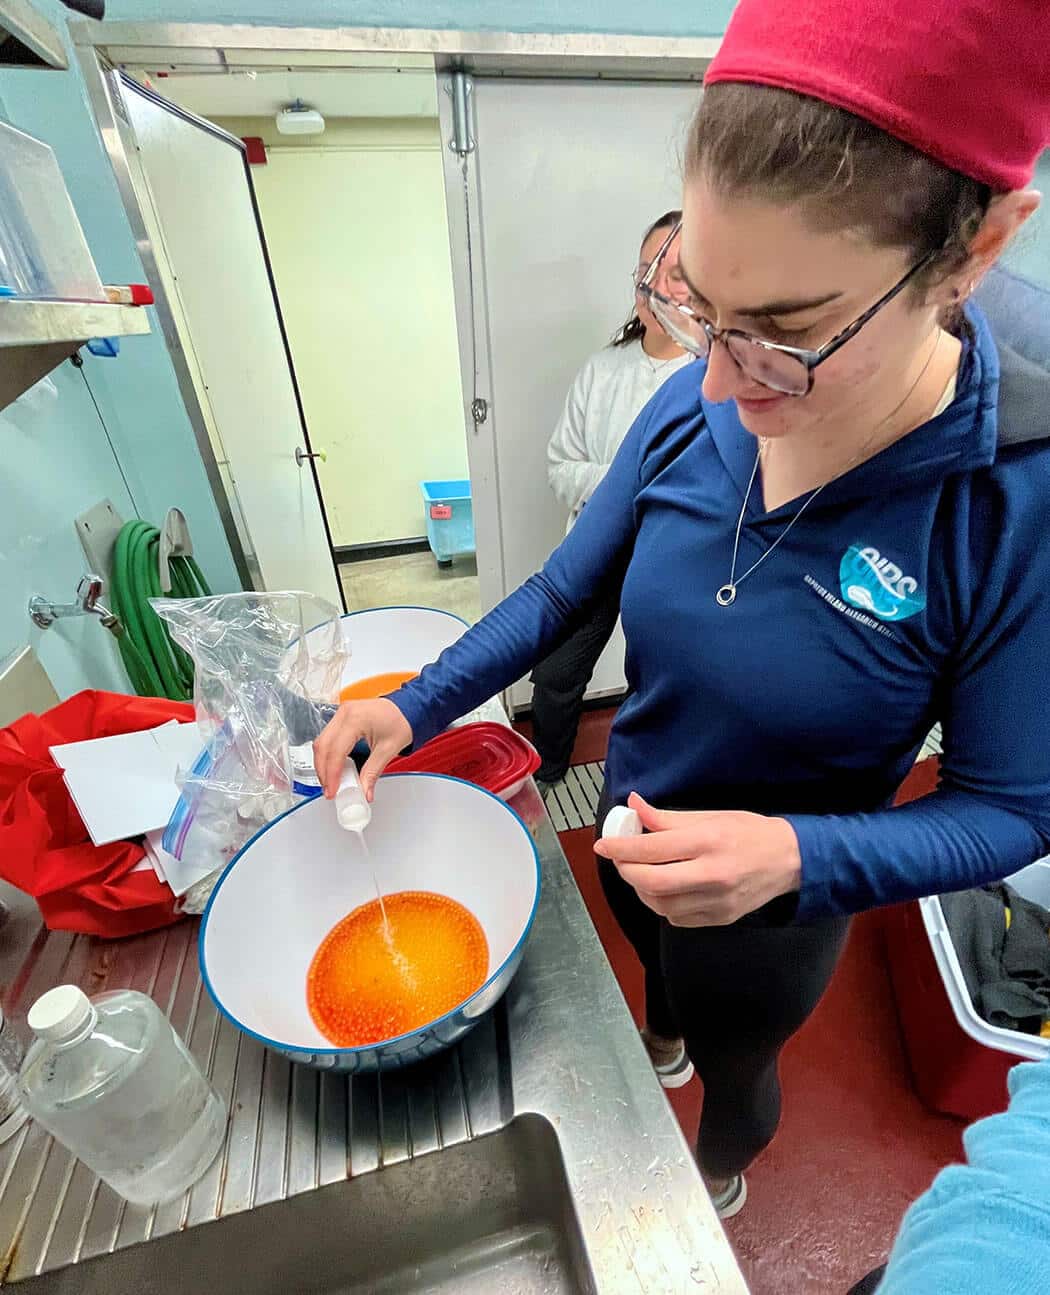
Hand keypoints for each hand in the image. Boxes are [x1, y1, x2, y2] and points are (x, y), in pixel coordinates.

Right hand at [313, 698, 412, 800]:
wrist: (408, 708)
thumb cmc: (402, 721)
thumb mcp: (388, 749)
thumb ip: (372, 772)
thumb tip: (364, 792)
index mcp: (355, 719)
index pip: (336, 751)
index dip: (331, 774)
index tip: (333, 790)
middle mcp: (344, 713)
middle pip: (322, 746)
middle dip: (323, 771)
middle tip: (330, 789)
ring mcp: (341, 713)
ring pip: (321, 742)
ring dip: (323, 763)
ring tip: (331, 782)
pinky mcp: (341, 717)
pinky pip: (327, 737)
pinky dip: (328, 754)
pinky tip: (334, 768)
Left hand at [594, 793, 801, 926]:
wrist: (791, 860)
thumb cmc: (749, 832)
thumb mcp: (710, 816)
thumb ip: (668, 817)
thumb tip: (634, 805)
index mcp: (707, 842)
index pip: (652, 848)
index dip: (620, 847)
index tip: (603, 844)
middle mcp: (711, 874)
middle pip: (651, 882)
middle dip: (626, 871)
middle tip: (620, 859)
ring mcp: (716, 901)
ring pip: (660, 904)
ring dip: (641, 889)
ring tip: (641, 872)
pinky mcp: (720, 918)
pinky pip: (677, 917)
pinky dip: (662, 904)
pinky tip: (665, 888)